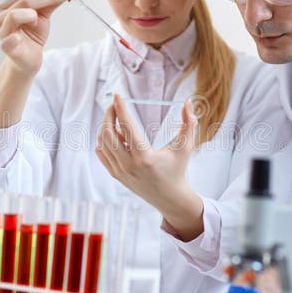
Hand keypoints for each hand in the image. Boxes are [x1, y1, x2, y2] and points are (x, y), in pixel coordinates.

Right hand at [0, 0, 71, 76]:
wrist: (29, 58)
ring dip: (29, 13)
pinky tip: (19, 37)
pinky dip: (13, 38)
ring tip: (37, 18)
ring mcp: (2, 32)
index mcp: (8, 5)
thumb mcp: (43, 15)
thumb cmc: (33, 35)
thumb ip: (51, 1)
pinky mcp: (6, 48)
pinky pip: (7, 41)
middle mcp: (2, 16)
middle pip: (23, 1)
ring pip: (13, 16)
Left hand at [95, 94, 202, 239]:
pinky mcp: (115, 175)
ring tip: (117, 121)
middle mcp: (129, 165)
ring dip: (106, 127)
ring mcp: (120, 171)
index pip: (126, 127)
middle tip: (114, 105)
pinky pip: (102, 153)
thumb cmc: (178, 170)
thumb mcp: (186, 147)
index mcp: (145, 157)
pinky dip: (103, 140)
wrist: (169, 198)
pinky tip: (114, 134)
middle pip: (108, 133)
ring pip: (102, 143)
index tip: (117, 95)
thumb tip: (189, 102)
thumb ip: (189, 123)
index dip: (120, 108)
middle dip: (109, 115)